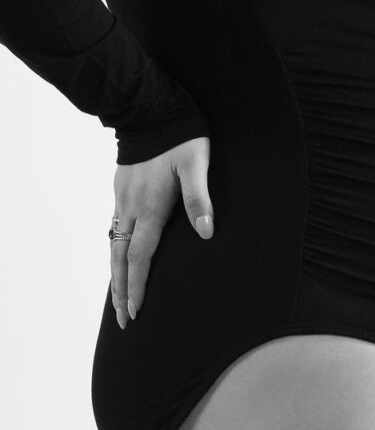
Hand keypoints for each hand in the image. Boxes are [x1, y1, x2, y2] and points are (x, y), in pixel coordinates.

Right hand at [110, 135, 213, 329]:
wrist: (151, 109)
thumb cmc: (181, 137)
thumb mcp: (196, 165)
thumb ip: (200, 199)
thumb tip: (206, 233)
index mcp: (149, 207)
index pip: (140, 257)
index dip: (138, 287)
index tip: (135, 312)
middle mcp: (131, 208)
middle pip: (121, 259)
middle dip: (121, 291)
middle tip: (123, 320)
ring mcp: (123, 199)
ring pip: (114, 245)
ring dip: (116, 274)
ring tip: (119, 298)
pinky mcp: (121, 189)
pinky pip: (114, 229)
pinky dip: (114, 251)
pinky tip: (120, 257)